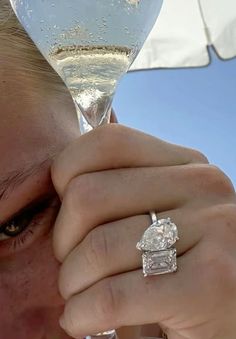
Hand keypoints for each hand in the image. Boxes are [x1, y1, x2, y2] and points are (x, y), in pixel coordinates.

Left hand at [51, 124, 235, 338]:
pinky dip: (83, 314)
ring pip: (97, 247)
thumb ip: (123, 184)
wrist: (224, 316)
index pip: (108, 141)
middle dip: (64, 239)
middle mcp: (204, 187)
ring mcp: (214, 231)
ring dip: (73, 283)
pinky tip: (85, 318)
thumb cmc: (175, 264)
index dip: (67, 173)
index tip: (68, 209)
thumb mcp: (156, 213)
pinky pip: (112, 296)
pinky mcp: (211, 285)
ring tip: (81, 294)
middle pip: (89, 194)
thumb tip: (68, 161)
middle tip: (75, 263)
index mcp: (187, 164)